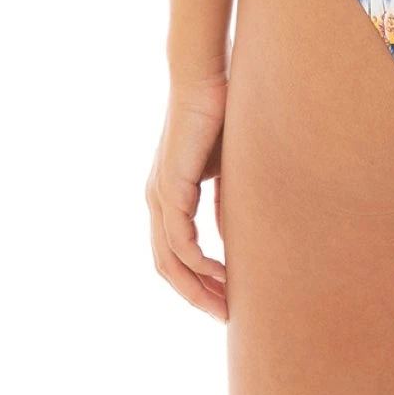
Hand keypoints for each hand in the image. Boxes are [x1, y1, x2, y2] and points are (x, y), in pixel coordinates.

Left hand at [146, 76, 227, 320]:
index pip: (173, 253)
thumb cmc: (219, 114)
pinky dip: (199, 263)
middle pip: (166, 267)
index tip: (224, 299)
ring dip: (197, 288)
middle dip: (196, 296)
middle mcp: (156, 199)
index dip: (195, 281)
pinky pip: (180, 240)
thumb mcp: (227, 168)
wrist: (204, 78)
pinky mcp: (170, 187)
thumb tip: (237, 232)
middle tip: (225, 316)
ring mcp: (159, 195)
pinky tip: (223, 275)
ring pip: (170, 261)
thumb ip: (226, 199)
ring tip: (226, 305)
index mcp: (167, 195)